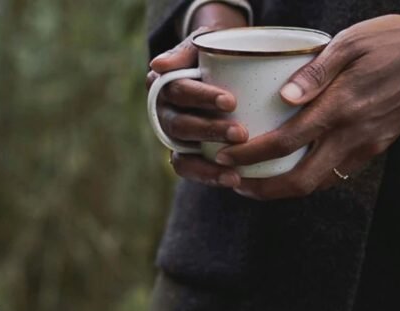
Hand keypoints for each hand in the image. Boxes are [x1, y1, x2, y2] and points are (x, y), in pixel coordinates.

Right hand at [148, 4, 247, 188]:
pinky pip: (189, 170)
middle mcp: (162, 113)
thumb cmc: (214, 54)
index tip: (231, 102)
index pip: (179, 91)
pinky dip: (209, 176)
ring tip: (235, 171)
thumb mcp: (204, 42)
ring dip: (208, 164)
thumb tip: (158, 66)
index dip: (202, 98)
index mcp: (163, 84)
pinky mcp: (183, 156)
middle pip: (181, 125)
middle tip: (241, 134)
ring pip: (182, 155)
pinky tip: (233, 179)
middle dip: (210, 131)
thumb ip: (186, 49)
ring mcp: (172, 138)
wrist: (220, 69)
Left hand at [215, 14, 399, 199]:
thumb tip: (283, 97)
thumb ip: (315, 71)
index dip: (250, 155)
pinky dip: (304, 181)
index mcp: (339, 108)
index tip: (226, 157)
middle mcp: (350, 136)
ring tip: (254, 184)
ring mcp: (362, 149)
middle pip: (298, 181)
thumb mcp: (351, 42)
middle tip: (235, 184)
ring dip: (280, 191)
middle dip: (261, 190)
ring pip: (315, 185)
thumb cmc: (394, 43)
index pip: (284, 142)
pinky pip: (331, 177)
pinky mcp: (371, 151)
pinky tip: (288, 172)